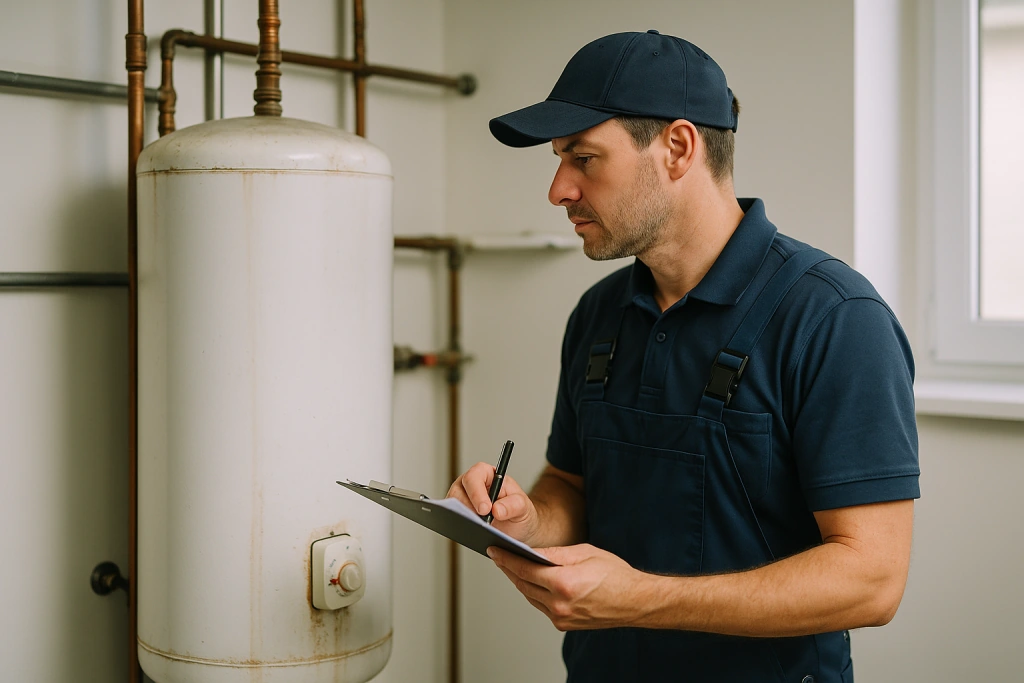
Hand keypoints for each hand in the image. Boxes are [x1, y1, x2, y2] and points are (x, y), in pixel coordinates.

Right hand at [447, 462, 539, 543]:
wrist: (518, 531)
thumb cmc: (519, 513)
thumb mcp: (524, 507)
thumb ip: (514, 505)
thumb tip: (497, 509)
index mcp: (487, 475)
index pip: (475, 476)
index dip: (476, 492)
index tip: (485, 509)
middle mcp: (472, 485)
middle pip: (458, 490)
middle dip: (467, 507)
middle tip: (480, 522)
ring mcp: (463, 500)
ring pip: (452, 506)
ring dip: (462, 518)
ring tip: (476, 530)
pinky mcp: (459, 516)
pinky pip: (452, 520)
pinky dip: (459, 527)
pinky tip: (470, 534)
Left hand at [487, 544, 643, 630]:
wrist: (635, 601)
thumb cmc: (615, 574)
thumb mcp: (584, 553)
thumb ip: (554, 554)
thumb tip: (531, 552)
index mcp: (563, 583)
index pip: (524, 569)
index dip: (506, 559)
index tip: (494, 550)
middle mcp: (559, 604)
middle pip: (523, 584)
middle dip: (509, 569)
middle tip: (498, 556)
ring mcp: (561, 617)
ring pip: (530, 597)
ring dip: (519, 582)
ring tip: (511, 566)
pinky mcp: (564, 624)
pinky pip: (541, 606)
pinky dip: (533, 593)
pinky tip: (531, 582)